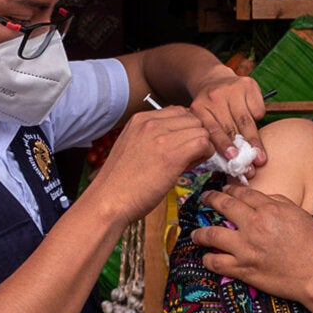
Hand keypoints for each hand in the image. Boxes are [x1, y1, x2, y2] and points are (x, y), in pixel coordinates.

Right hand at [87, 107, 213, 222]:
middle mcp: (151, 123)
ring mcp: (161, 137)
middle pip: (192, 118)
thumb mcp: (132, 148)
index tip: (181, 146)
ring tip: (188, 163)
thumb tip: (180, 140)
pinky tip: (191, 167)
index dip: (185, 129)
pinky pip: (203, 144)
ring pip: (201, 130)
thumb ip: (153, 138)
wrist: (108, 201)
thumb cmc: (121, 183)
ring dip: (201, 146)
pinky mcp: (172, 155)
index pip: (178, 112)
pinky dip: (204, 155)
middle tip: (188, 156)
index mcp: (140, 119)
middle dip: (195, 136)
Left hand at [187, 73, 268, 173]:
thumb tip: (230, 162)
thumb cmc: (211, 111)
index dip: (224, 144)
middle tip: (253, 164)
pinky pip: (257, 108)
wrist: (214, 81)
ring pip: (246, 120)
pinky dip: (258, 119)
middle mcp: (214, 96)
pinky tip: (253, 121)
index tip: (233, 157)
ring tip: (261, 157)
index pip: (213, 129)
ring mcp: (231, 88)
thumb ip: (212, 138)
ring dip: (254, 140)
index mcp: (199, 108)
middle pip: (232, 126)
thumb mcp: (204, 120)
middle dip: (244, 148)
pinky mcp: (247, 84)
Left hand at [191, 184, 312, 300]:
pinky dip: (208, 260)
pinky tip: (206, 257)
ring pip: (212, 235)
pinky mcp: (243, 269)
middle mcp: (253, 226)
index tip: (224, 189)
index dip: (230, 189)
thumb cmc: (311, 243)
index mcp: (268, 210)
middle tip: (204, 198)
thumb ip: (278, 201)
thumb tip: (261, 198)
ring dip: (200, 233)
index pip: (242, 194)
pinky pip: (217, 263)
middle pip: (224, 206)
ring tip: (195, 234)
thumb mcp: (298, 213)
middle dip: (211, 199)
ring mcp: (245, 248)